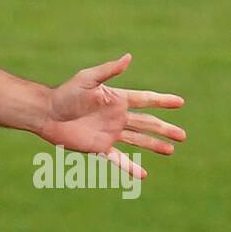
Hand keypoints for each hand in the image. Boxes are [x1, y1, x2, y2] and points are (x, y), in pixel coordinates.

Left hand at [39, 53, 185, 178]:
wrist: (47, 113)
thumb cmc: (65, 93)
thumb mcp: (87, 79)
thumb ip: (109, 70)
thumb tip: (129, 57)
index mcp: (116, 99)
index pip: (145, 100)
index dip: (163, 101)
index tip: (180, 102)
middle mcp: (117, 117)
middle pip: (147, 123)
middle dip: (165, 128)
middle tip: (183, 135)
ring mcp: (110, 133)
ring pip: (138, 140)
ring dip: (155, 145)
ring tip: (171, 150)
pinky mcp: (100, 147)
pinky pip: (119, 159)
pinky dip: (131, 166)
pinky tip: (143, 174)